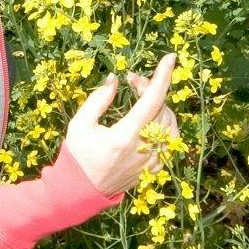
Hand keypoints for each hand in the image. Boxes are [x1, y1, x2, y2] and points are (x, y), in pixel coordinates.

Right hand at [63, 52, 179, 197]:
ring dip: (159, 105)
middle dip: (150, 88)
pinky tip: (149, 118)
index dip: (163, 76)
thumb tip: (115, 79)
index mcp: (124, 136)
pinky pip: (170, 139)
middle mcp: (143, 149)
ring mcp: (152, 160)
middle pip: (161, 108)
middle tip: (132, 80)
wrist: (82, 190)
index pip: (153, 100)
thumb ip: (98, 99)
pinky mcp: (155, 168)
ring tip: (140, 98)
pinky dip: (164, 123)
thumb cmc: (78, 155)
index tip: (170, 57)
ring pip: (170, 122)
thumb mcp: (80, 124)